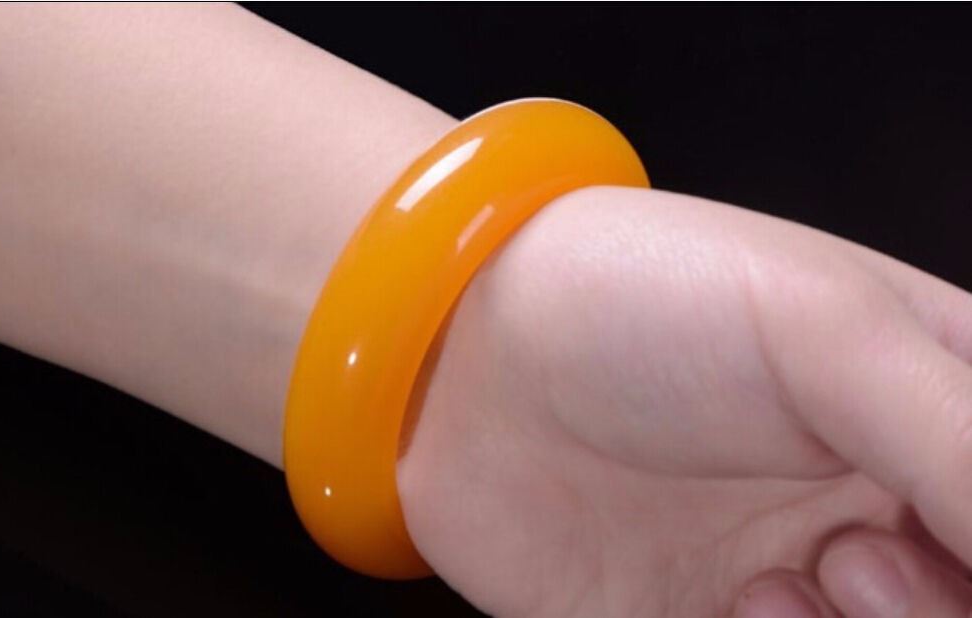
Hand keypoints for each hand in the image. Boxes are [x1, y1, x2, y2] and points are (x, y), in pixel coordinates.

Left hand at [397, 186, 971, 615]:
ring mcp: (793, 572)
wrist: (461, 357)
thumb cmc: (633, 296)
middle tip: (855, 556)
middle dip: (936, 612)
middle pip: (960, 599)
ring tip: (796, 579)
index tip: (927, 535)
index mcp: (930, 399)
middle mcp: (873, 495)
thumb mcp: (824, 326)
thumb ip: (959, 434)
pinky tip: (736, 608)